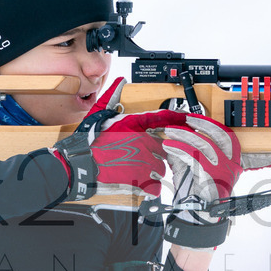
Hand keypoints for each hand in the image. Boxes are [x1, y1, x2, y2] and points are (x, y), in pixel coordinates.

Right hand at [53, 93, 189, 204]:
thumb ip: (112, 98)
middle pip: (163, 147)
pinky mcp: (140, 180)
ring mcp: (142, 162)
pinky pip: (155, 186)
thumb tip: (120, 82)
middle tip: (138, 157)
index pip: (165, 118)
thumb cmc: (87, 143)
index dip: (181, 118)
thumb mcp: (97, 115)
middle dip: (155, 152)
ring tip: (133, 170)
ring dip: (152, 170)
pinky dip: (150, 188)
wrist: (78, 167)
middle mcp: (142, 142)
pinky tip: (138, 185)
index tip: (193, 120)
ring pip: (160, 167)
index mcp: (134, 125)